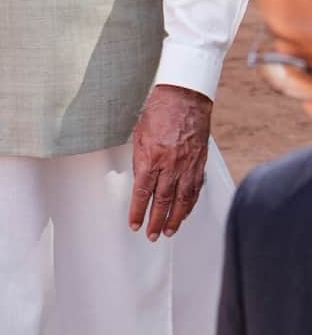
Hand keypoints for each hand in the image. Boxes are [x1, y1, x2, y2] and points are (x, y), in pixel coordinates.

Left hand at [129, 84, 212, 239]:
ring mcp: (187, 166)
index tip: (135, 224)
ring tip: (168, 231)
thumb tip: (140, 180)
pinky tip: (184, 213)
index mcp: (151, 157)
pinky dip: (189, 205)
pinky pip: (194, 190)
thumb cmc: (158, 112)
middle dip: (156, 221)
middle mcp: (170, 165)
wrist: (184, 99)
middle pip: (162, 201)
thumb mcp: (139, 136)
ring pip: (181, 200)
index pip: (143, 192)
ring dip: (174, 218)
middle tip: (152, 235)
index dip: (139, 211)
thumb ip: (140, 160)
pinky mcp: (199, 164)